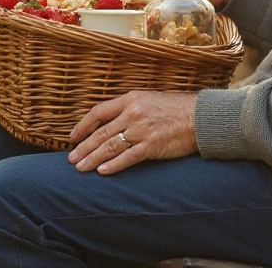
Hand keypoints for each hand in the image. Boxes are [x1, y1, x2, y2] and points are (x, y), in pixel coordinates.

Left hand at [67, 91, 197, 174]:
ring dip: (93, 158)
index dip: (83, 125)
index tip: (73, 137)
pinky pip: (128, 157)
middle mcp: (133, 113)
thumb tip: (109, 122)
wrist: (200, 117)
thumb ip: (129, 108)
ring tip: (81, 168)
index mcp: (130, 99)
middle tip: (71, 159)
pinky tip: (102, 171)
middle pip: (101, 132)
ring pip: (110, 146)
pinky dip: (113, 165)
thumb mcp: (149, 100)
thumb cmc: (176, 109)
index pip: (99, 112)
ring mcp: (142, 129)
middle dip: (84, 147)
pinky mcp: (152, 145)